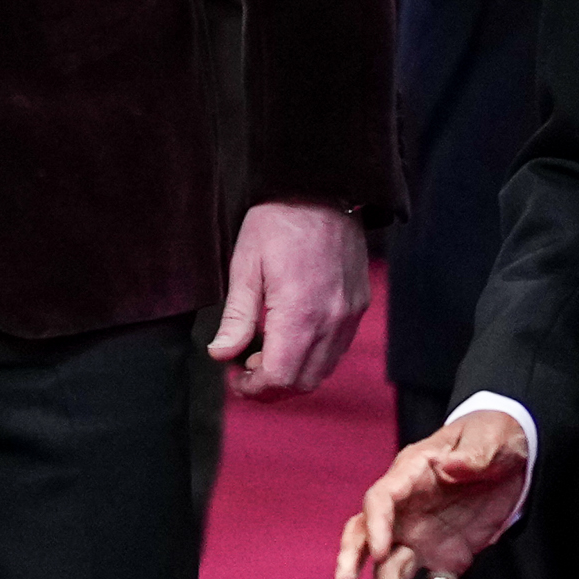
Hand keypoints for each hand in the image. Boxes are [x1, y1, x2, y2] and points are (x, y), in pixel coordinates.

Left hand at [204, 201, 368, 397]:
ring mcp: (350, 314)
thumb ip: (236, 317)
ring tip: (265, 352)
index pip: (280, 377)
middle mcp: (332, 320)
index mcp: (300, 313)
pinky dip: (313, 356)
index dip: (253, 388)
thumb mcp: (245, 266)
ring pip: (323, 370)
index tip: (234, 378)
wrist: (322, 190)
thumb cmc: (278, 223)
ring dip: (293, 373)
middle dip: (271, 386)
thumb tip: (220, 354)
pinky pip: (337, 349)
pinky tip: (290, 338)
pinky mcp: (358, 306)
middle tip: (245, 368)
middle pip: (304, 382)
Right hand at [333, 405, 531, 578]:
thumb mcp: (491, 439)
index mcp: (411, 476)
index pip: (379, 500)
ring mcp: (422, 538)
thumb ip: (474, 454)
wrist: (510, 456)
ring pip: (393, 571)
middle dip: (352, 560)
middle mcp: (406, 512)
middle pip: (364, 536)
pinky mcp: (446, 560)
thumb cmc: (493, 438)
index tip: (379, 549)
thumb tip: (449, 467)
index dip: (376, 524)